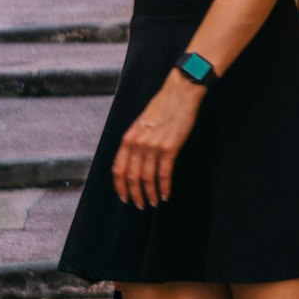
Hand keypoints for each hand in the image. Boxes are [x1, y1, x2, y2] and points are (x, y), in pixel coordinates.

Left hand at [112, 71, 205, 208]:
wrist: (179, 93)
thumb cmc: (162, 108)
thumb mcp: (141, 124)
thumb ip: (135, 142)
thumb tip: (133, 162)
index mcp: (128, 138)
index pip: (118, 169)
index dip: (120, 187)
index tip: (125, 197)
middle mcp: (137, 143)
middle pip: (132, 177)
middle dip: (135, 195)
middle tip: (141, 205)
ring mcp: (152, 146)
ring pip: (147, 179)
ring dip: (150, 193)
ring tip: (154, 202)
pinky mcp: (169, 148)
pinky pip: (164, 174)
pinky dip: (164, 187)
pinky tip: (165, 194)